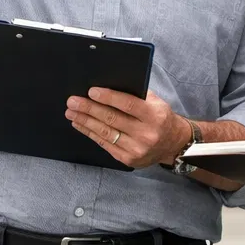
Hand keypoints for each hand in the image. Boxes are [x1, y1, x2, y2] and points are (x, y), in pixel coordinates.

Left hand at [66, 87, 189, 169]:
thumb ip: (136, 94)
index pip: (128, 105)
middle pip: (112, 119)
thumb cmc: (160, 117)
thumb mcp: (155, 102)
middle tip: (72, 101)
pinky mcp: (128, 159)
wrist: (173, 144)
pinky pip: (105, 144)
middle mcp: (146, 134)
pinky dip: (90, 133)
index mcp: (155, 116)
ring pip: (105, 133)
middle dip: (89, 109)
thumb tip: (108, 85)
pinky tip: (80, 125)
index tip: (91, 91)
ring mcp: (136, 149)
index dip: (108, 97)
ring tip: (71, 113)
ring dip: (85, 122)